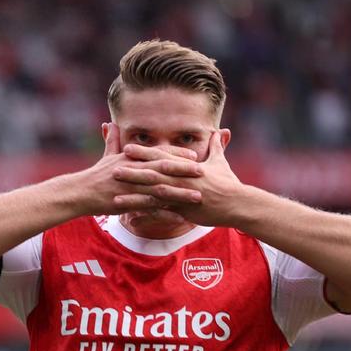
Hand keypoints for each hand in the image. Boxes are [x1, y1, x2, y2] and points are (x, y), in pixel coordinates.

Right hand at [72, 123, 203, 217]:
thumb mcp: (105, 156)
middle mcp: (134, 170)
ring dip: (180, 193)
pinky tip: (180, 218)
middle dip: (184, 171)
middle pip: (163, 169)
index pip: (159, 154)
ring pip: (160, 189)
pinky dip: (166, 213)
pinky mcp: (128, 203)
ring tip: (197, 197)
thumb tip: (109, 123)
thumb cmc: (95, 175)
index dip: (177, 155)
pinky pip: (150, 209)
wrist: (79, 192)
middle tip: (203, 173)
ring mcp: (131, 187)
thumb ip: (111, 140)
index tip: (195, 155)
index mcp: (132, 158)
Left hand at [114, 131, 244, 226]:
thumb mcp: (222, 162)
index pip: (161, 157)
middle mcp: (182, 179)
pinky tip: (131, 218)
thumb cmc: (229, 183)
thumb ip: (216, 147)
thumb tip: (220, 132)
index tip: (126, 148)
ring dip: (134, 194)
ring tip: (115, 195)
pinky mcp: (185, 210)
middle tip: (112, 168)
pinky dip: (146, 215)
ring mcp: (182, 195)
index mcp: (187, 166)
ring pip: (153, 193)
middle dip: (132, 171)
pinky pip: (162, 213)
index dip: (143, 153)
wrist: (238, 203)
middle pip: (153, 173)